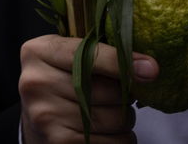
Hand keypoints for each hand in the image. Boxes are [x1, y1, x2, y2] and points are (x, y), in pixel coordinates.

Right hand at [19, 35, 151, 143]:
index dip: (121, 62)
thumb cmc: (60, 82)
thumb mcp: (67, 57)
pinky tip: (107, 133)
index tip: (151, 69)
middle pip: (109, 91)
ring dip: (124, 120)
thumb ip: (98, 54)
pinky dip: (120, 140)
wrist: (36, 117)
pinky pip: (113, 143)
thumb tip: (148, 68)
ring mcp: (46, 114)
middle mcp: (37, 82)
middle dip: (124, 96)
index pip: (87, 54)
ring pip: (115, 119)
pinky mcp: (59, 141)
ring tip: (108, 114)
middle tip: (114, 96)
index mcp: (38, 52)